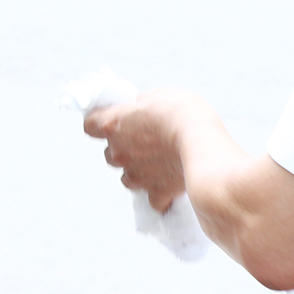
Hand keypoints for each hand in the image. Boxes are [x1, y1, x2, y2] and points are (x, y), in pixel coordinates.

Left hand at [83, 90, 199, 210]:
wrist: (203, 144)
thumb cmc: (182, 113)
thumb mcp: (158, 95)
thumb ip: (140, 105)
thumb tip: (137, 108)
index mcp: (114, 125)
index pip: (90, 125)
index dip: (100, 123)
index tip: (112, 122)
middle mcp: (119, 152)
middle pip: (110, 153)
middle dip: (125, 148)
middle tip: (147, 141)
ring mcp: (135, 175)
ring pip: (127, 177)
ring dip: (138, 171)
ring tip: (160, 162)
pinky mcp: (154, 193)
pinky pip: (151, 198)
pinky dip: (159, 193)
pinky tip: (171, 184)